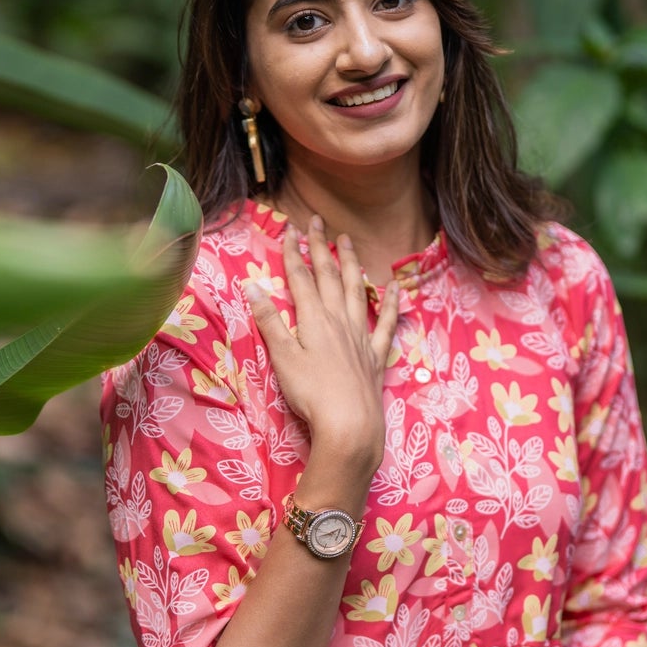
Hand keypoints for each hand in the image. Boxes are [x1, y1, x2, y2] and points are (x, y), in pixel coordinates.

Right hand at [245, 216, 399, 468]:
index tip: (290, 229)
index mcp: (313, 319)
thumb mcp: (282, 357)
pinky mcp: (375, 355)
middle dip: (321, 248)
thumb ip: (269, 321)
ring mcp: (360, 335)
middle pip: (329, 277)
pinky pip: (387, 322)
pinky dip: (391, 303)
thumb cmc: (311, 394)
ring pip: (357, 291)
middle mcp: (339, 320)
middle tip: (318, 221)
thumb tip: (252, 286)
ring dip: (351, 264)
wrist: (350, 424)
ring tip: (347, 242)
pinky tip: (394, 288)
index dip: (294, 253)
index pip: (300, 278)